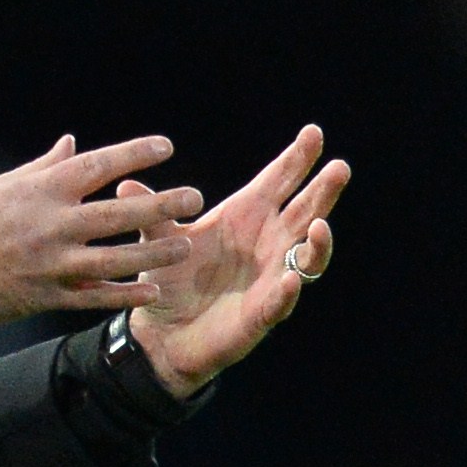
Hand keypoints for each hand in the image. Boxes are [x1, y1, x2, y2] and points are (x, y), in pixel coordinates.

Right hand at [0, 135, 207, 345]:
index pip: (95, 166)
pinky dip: (124, 296)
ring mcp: (48, 265)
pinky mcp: (45, 297)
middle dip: (159, 205)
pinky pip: (93, 298)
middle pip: (116, 213)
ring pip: (113, 259)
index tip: (166, 146)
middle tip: (194, 197)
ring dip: (152, 254)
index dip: (133, 155)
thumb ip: (42, 168)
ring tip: (185, 246)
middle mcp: (47, 225)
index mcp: (37, 191)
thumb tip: (73, 142)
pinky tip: (152, 292)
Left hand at [129, 126, 351, 395]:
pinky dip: (287, 291)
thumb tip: (126, 184)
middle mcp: (267, 244)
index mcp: (246, 218)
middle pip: (305, 212)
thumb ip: (154, 214)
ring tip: (320, 227)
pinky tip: (291, 280)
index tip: (313, 132)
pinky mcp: (262, 314)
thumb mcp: (160, 241)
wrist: (164, 334)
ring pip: (307, 258)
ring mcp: (270, 279)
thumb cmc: (171, 282)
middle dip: (323, 192)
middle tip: (340, 168)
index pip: (278, 183)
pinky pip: (280, 302)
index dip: (297, 159)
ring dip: (318, 244)